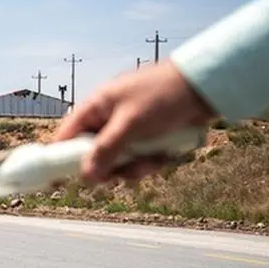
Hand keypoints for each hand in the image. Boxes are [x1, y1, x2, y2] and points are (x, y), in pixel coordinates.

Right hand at [51, 60, 215, 183]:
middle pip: (94, 154)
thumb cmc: (163, 95)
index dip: (62, 158)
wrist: (206, 86)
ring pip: (118, 160)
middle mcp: (108, 118)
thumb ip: (106, 150)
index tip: (62, 181)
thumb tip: (85, 176)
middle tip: (121, 174)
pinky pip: (139, 159)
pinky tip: (164, 156)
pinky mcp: (148, 137)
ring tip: (152, 161)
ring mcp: (128, 128)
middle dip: (110, 167)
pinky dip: (150, 162)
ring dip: (134, 167)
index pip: (67, 136)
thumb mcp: (131, 124)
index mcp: (96, 107)